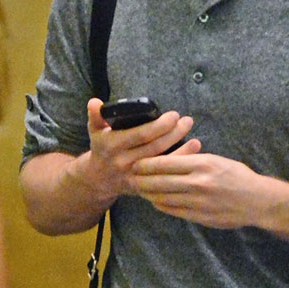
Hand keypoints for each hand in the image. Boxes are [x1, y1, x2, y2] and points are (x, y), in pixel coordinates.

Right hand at [74, 98, 198, 209]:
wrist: (98, 179)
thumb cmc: (102, 149)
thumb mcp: (95, 132)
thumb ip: (96, 117)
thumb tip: (94, 102)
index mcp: (112, 146)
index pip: (140, 135)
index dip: (159, 125)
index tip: (173, 115)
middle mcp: (123, 162)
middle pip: (155, 147)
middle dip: (174, 132)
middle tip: (186, 121)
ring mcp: (134, 176)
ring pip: (163, 161)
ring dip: (181, 146)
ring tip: (190, 130)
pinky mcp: (144, 185)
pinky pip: (166, 173)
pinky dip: (181, 159)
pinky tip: (193, 148)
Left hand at [129, 149, 275, 228]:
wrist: (256, 200)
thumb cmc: (236, 176)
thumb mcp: (216, 160)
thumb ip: (191, 160)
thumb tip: (166, 159)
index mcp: (202, 164)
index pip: (165, 163)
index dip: (146, 164)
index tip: (135, 163)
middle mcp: (197, 182)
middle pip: (158, 181)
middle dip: (140, 180)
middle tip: (129, 177)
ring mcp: (196, 201)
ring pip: (161, 197)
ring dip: (147, 193)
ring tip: (138, 188)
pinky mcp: (197, 216)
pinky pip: (171, 210)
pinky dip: (159, 204)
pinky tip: (154, 200)